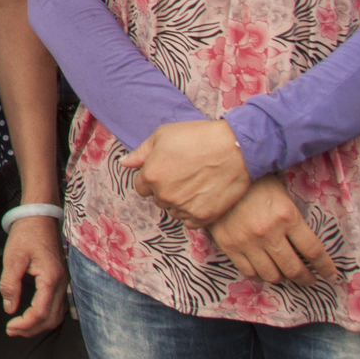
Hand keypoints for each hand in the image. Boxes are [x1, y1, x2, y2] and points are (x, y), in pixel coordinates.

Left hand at [0, 215, 68, 336]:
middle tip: (12, 331)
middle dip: (32, 329)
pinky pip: (58, 306)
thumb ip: (10, 285)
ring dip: (39, 325)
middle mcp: (62, 284)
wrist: (40, 217)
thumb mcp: (13, 258)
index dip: (25, 325)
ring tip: (20, 326)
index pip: (40, 313)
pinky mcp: (62, 280)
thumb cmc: (26, 234)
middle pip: (51, 319)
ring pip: (57, 315)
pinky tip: (33, 316)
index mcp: (51, 279)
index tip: (9, 327)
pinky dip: (46, 316)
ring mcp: (65, 283)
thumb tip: (9, 308)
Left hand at [121, 118, 251, 226]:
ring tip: (197, 184)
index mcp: (152, 175)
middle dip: (167, 189)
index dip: (154, 178)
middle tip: (185, 174)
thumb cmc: (198, 137)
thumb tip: (124, 163)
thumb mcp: (163, 136)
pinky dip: (194, 212)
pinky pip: (190, 222)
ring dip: (180, 202)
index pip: (142, 187)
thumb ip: (141, 153)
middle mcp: (165, 195)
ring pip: (174, 211)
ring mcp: (184, 208)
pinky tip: (204, 196)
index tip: (168, 170)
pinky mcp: (203, 217)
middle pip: (158, 199)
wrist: (235, 149)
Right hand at [207, 175, 338, 285]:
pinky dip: (260, 275)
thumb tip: (307, 245)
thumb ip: (294, 219)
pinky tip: (264, 270)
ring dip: (283, 278)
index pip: (314, 251)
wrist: (215, 176)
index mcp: (287, 216)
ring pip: (272, 275)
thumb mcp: (281, 194)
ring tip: (286, 276)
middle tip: (309, 280)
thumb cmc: (254, 182)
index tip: (331, 275)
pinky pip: (249, 271)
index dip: (325, 267)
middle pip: (294, 269)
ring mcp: (248, 241)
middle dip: (306, 278)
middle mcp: (269, 233)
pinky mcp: (229, 245)